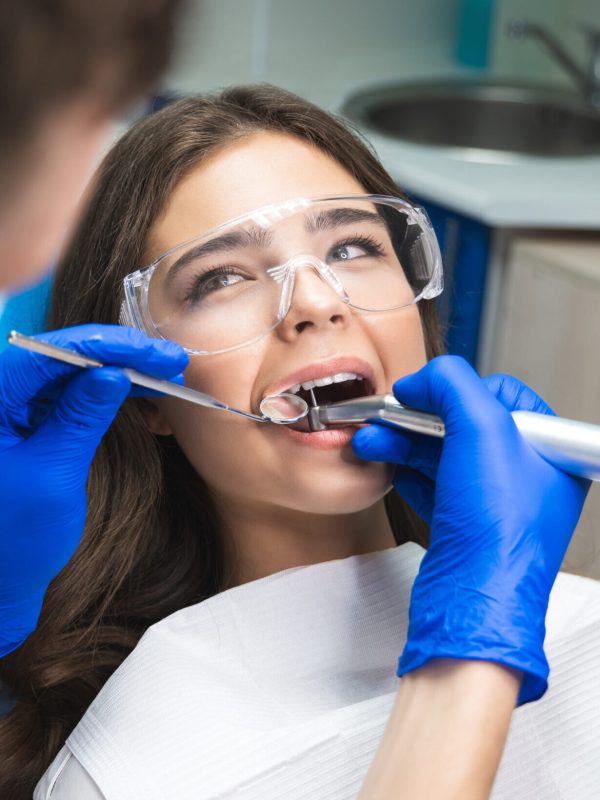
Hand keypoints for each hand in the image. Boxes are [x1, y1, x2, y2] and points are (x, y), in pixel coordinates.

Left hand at [0, 324, 187, 655]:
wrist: (1, 581)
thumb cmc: (16, 538)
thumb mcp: (54, 474)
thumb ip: (80, 418)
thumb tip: (111, 371)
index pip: (46, 355)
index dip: (104, 345)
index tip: (150, 350)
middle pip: (61, 357)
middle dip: (118, 354)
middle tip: (169, 360)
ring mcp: (13, 410)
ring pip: (71, 372)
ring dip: (118, 370)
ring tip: (165, 375)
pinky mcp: (30, 423)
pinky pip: (70, 395)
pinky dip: (106, 391)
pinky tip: (140, 389)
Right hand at [352, 355, 588, 703]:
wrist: (472, 603)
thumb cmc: (497, 531)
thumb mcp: (482, 430)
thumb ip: (453, 384)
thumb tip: (425, 378)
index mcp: (548, 451)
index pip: (502, 395)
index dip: (456, 390)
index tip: (420, 392)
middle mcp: (526, 476)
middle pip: (464, 425)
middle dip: (417, 419)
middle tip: (387, 416)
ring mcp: (494, 504)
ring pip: (443, 456)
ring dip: (403, 443)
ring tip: (373, 442)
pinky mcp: (466, 526)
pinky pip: (434, 486)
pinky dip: (408, 473)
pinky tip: (390, 468)